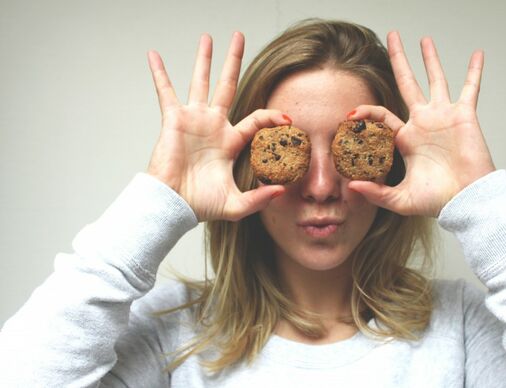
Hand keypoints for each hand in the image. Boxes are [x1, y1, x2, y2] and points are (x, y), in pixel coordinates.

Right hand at [146, 33, 288, 221]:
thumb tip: (282, 191)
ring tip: (208, 37)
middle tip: (239, 38)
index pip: (255, 120)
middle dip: (233, 63)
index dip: (272, 117)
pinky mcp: (174, 120)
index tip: (288, 119)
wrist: (172, 205)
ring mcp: (194, 120)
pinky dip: (160, 73)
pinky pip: (166, 91)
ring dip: (204, 60)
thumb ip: (259, 199)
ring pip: (201, 82)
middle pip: (227, 86)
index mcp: (230, 142)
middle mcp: (213, 126)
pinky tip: (154, 55)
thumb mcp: (236, 205)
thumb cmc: (200, 205)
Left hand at [348, 32, 495, 217]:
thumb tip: (353, 186)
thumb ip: (377, 193)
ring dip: (430, 60)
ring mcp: (443, 117)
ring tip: (424, 40)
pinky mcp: (463, 116)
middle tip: (391, 38)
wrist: (467, 201)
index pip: (382, 116)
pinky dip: (474, 71)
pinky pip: (470, 88)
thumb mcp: (400, 199)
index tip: (349, 114)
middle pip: (408, 84)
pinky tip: (477, 54)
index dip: (365, 112)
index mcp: (406, 140)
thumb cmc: (438, 201)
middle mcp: (423, 123)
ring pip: (435, 80)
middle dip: (399, 61)